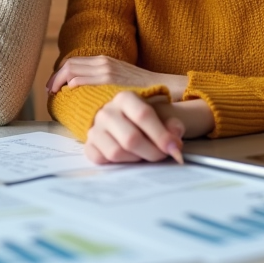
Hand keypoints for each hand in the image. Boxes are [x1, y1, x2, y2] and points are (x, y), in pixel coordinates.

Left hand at [48, 55, 187, 95]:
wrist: (163, 88)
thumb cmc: (140, 88)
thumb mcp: (118, 78)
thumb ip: (102, 80)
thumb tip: (82, 88)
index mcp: (103, 60)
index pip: (73, 62)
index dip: (58, 74)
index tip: (53, 86)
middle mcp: (103, 63)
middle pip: (69, 65)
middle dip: (55, 78)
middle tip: (49, 91)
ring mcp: (106, 71)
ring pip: (72, 71)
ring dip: (59, 82)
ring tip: (55, 95)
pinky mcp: (109, 81)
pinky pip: (83, 81)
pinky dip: (72, 86)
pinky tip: (69, 95)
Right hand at [84, 94, 216, 164]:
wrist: (123, 122)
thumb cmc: (145, 120)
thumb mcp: (161, 116)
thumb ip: (172, 126)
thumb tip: (174, 142)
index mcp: (125, 98)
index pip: (143, 115)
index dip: (161, 135)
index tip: (174, 148)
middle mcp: (106, 111)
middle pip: (130, 138)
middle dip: (152, 152)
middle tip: (162, 156)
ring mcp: (95, 129)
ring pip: (116, 152)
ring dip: (136, 159)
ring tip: (144, 155)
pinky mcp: (89, 145)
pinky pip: (101, 160)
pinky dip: (117, 164)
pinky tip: (128, 158)